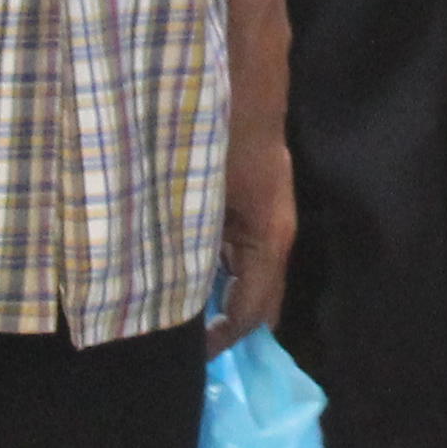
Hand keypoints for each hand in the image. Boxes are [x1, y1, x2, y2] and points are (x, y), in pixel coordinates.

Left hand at [212, 108, 296, 356]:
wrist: (243, 91)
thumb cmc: (219, 140)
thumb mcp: (198, 201)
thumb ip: (189, 249)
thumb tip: (171, 295)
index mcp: (268, 242)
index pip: (251, 311)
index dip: (222, 338)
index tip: (190, 356)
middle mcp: (275, 241)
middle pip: (260, 304)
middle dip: (231, 330)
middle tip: (191, 351)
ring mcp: (269, 226)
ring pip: (252, 282)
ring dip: (226, 303)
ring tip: (189, 326)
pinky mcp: (257, 213)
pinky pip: (243, 258)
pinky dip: (222, 278)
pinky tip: (192, 283)